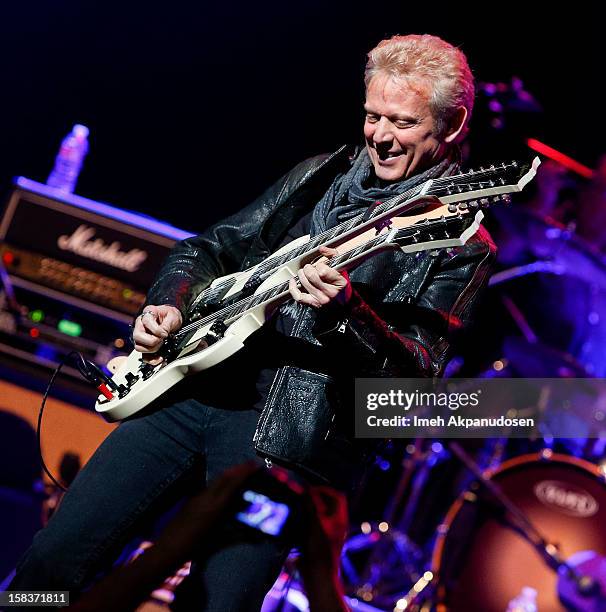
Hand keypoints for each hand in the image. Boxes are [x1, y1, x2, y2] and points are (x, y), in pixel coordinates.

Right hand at [132, 304, 182, 362]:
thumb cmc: (170, 316)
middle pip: (137, 336)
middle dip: (152, 341)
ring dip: (152, 349)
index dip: (157, 330)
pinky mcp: (145, 346)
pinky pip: (144, 356)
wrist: (173, 321)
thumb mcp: (172, 315)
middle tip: (161, 340)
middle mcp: (140, 326)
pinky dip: (152, 359)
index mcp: (147, 315)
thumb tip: (163, 334)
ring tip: (161, 345)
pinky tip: (160, 357)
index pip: (146, 322)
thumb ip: (167, 324)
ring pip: (138, 347)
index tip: (165, 333)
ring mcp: (141, 337)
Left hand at [289, 246, 351, 307]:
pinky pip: (298, 296)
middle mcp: (330, 292)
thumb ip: (332, 254)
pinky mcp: (313, 304)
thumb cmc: (341, 283)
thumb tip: (321, 248)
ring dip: (302, 275)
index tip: (320, 265)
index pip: (322, 270)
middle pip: (311, 275)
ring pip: (304, 283)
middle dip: (308, 268)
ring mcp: (321, 299)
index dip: (319, 265)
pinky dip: (293, 288)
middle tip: (310, 267)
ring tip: (304, 273)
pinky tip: (294, 281)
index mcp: (339, 282)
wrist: (344, 300)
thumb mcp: (342, 266)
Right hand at [298, 486, 348, 611]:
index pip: (337, 496)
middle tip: (303, 497)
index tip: (311, 489)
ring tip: (299, 508)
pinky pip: (315, 527)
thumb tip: (307, 490)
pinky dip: (306, 522)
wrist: (318, 577)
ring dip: (310, 510)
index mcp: (339, 519)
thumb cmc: (319, 550)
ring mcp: (329, 535)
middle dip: (316, 499)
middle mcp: (336, 526)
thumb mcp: (314, 523)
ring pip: (321, 516)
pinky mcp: (320, 544)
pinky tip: (296, 523)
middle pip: (329, 505)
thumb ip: (311, 505)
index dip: (325, 489)